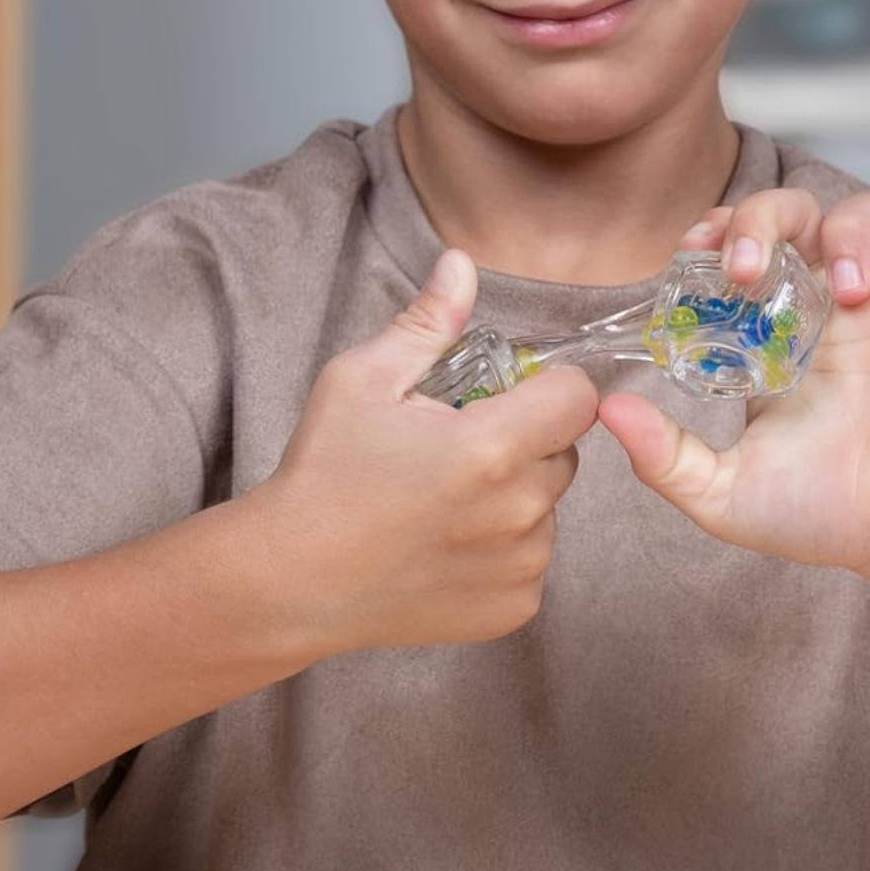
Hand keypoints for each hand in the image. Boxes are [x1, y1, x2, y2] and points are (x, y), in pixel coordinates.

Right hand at [259, 247, 598, 653]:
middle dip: (525, 441)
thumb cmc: (323, 473)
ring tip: (444, 501)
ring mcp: (520, 566)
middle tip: (455, 449)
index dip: (545, 387)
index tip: (503, 396)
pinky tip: (446, 545)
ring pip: (548, 508)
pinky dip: (503, 549)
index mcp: (491, 448)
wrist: (291, 581)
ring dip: (515, 497)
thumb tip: (462, 262)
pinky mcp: (513, 608)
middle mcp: (519, 512)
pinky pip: (533, 559)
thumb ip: (428, 322)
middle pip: (564, 452)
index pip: (578, 398)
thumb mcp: (363, 380)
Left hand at [594, 188, 869, 590]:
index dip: (715, 232)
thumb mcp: (723, 492)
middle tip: (746, 267)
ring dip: (847, 230)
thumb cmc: (821, 515)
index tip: (692, 252)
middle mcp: (827, 304)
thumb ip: (664, 456)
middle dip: (760, 218)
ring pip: (864, 213)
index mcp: (773, 332)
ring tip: (848, 289)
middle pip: (791, 213)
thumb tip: (608, 410)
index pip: (738, 247)